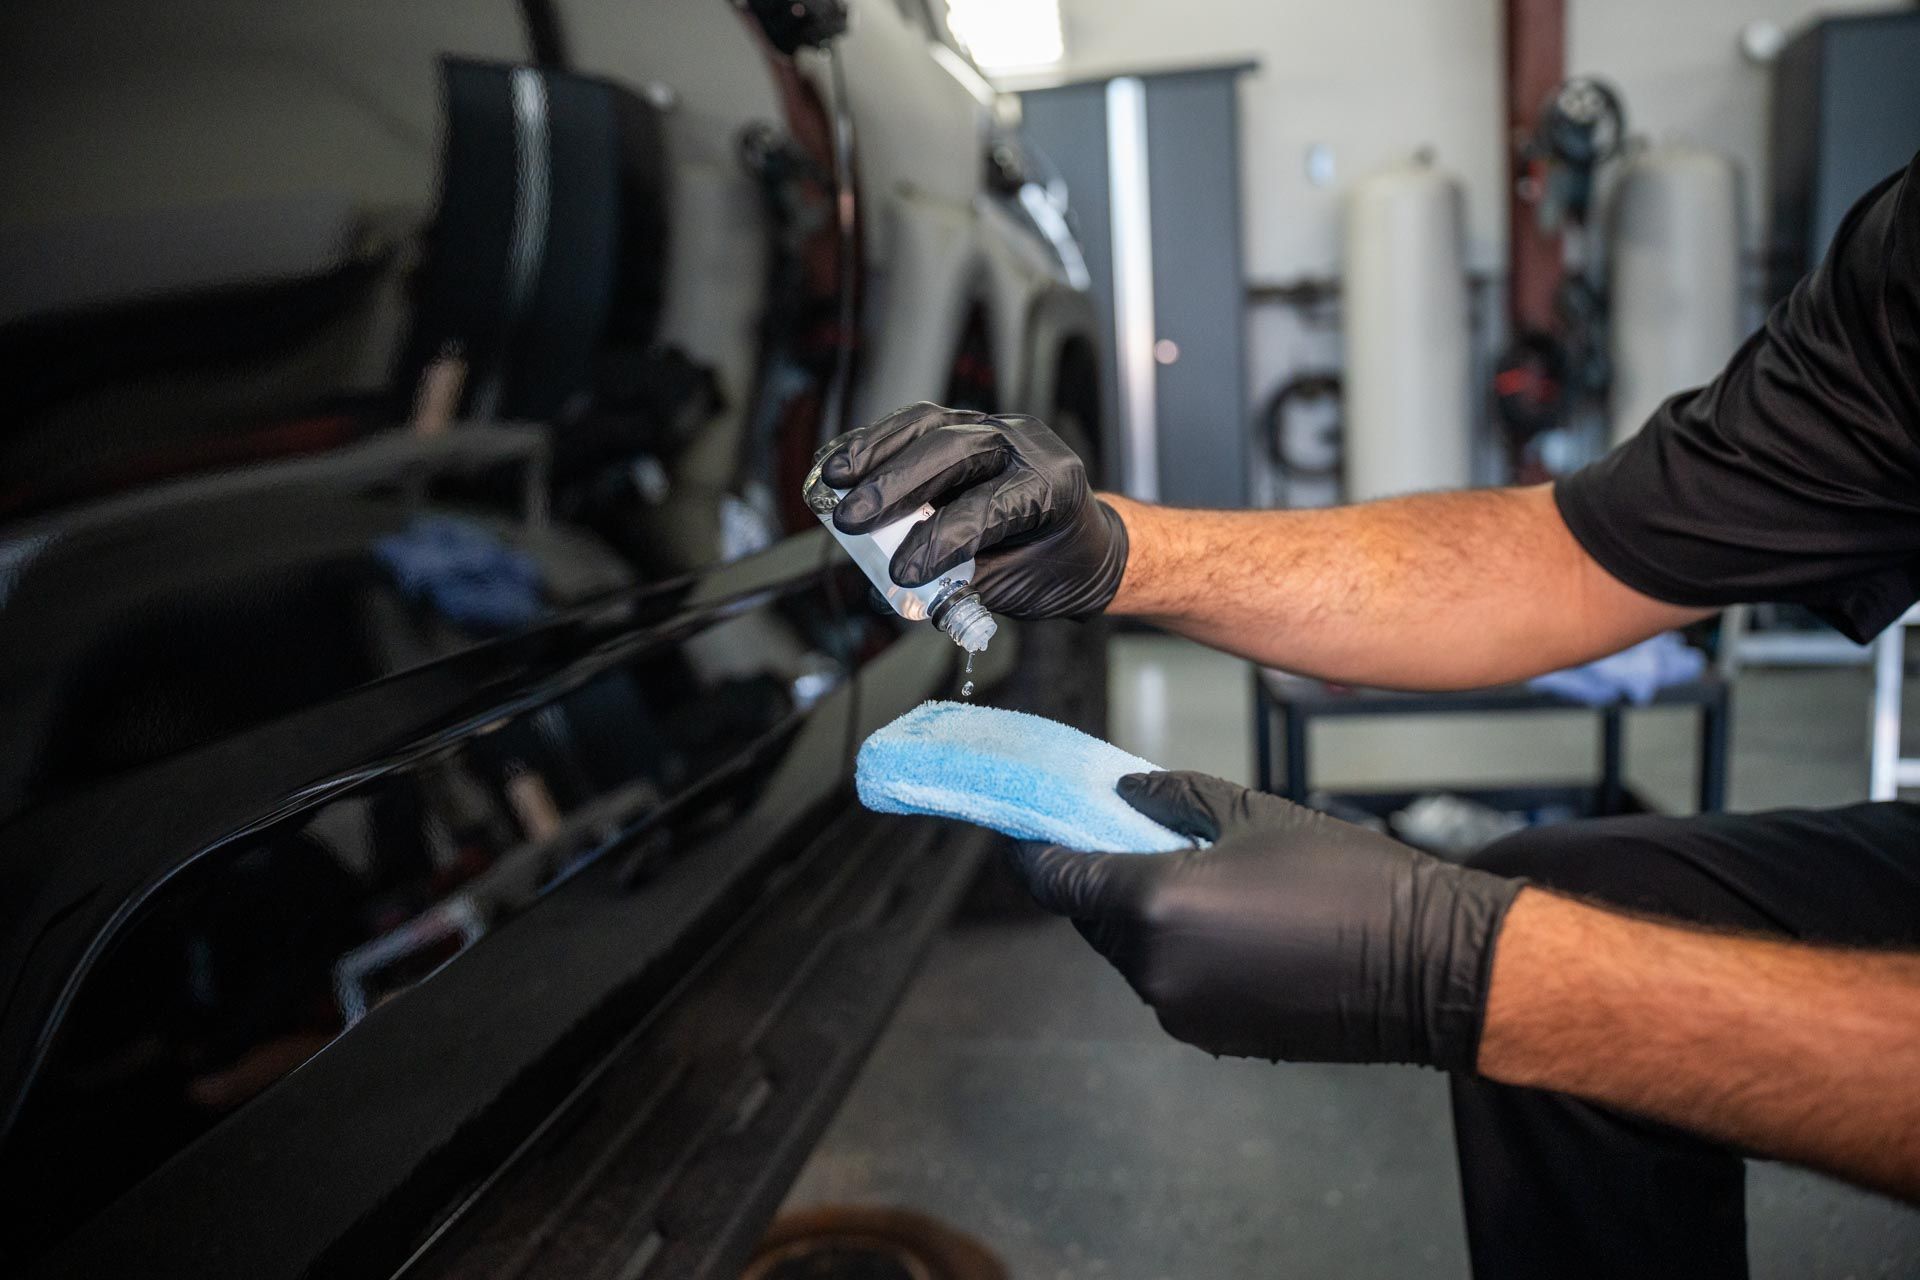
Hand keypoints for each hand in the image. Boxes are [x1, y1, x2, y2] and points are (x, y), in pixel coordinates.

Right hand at [818, 402, 1127, 618]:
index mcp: (1053, 487)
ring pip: (930, 427)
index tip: (902, 572)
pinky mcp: (966, 425)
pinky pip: (918, 425)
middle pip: (955, 451)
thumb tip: (895, 592)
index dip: (941, 538)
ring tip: (834, 481)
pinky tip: (845, 462)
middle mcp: (1026, 446)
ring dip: (876, 453)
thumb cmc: (1055, 566)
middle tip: (851, 520)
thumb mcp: (1016, 588)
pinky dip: (877, 443)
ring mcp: (995, 428)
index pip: (989, 506)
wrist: (1082, 542)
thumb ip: (958, 586)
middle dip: (897, 486)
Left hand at [1008, 771, 1525, 1069]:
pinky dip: (1178, 955)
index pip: (1058, 881)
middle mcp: (1156, 967)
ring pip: (1131, 956)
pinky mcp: (1213, 1037)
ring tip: (1196, 881)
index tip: (1027, 832)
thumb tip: (1123, 796)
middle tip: (1124, 841)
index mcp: (1155, 904)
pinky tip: (1228, 926)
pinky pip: (1171, 986)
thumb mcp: (1253, 812)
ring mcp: (1182, 1011)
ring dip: (1143, 921)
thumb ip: (1172, 798)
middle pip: (1092, 920)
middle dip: (1099, 881)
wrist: (1427, 965)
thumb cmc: (1350, 880)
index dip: (1035, 854)